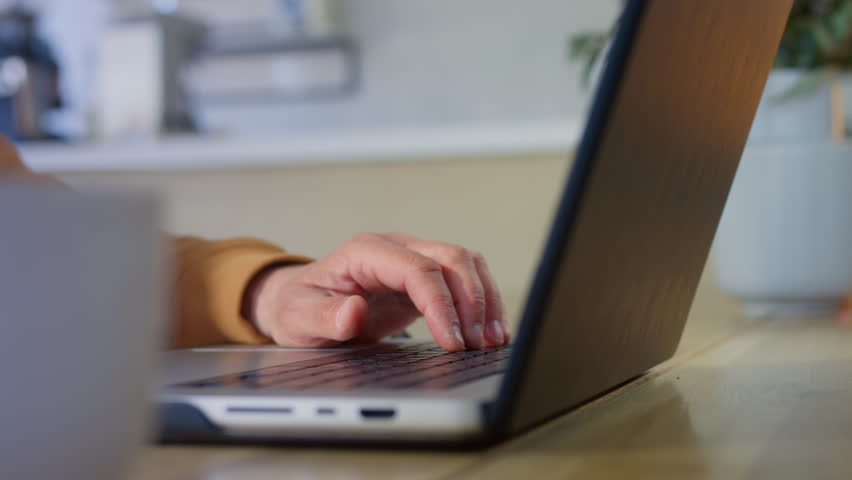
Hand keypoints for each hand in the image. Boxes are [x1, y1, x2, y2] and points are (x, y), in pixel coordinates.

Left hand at [245, 233, 508, 350]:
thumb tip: (354, 311)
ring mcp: (413, 258)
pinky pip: (464, 279)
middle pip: (451, 258)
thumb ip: (325, 318)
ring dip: (485, 299)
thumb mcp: (299, 319)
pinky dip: (482, 302)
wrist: (300, 302)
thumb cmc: (299, 307)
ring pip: (466, 263)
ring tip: (492, 340)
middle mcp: (395, 248)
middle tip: (478, 344)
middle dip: (472, 301)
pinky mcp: (425, 276)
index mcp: (365, 251)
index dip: (441, 304)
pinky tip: (490, 330)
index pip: (418, 269)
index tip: (452, 341)